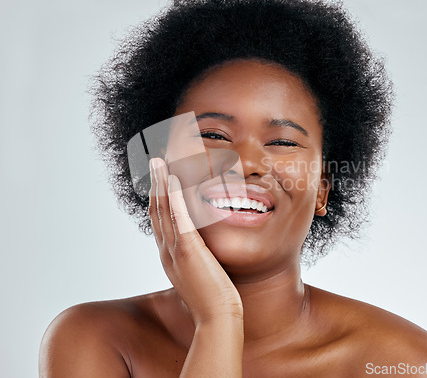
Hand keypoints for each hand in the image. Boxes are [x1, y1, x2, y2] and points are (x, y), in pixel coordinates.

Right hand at [148, 158, 242, 325]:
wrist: (218, 318)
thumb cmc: (214, 297)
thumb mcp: (200, 272)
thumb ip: (197, 256)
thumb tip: (201, 246)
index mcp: (170, 255)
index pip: (161, 219)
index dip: (159, 197)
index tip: (160, 178)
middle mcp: (167, 250)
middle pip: (157, 210)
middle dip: (155, 184)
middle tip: (155, 162)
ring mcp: (175, 250)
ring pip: (164, 210)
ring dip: (160, 184)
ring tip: (158, 162)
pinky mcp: (188, 251)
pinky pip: (179, 218)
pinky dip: (174, 197)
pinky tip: (173, 178)